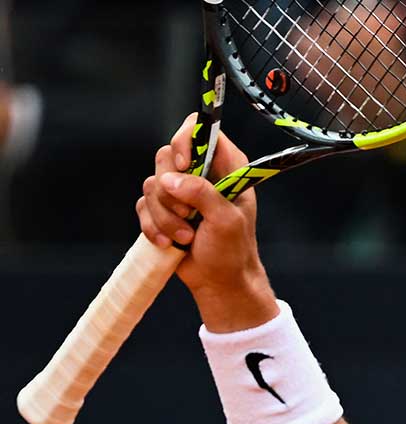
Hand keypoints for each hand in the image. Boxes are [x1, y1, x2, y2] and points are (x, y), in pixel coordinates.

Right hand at [137, 114, 277, 331]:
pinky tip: (170, 244)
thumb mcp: (226, 220)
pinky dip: (153, 227)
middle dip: (171, 191)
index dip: (186, 140)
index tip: (185, 164)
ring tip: (186, 237)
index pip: (199, 130)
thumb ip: (202, 194)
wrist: (219, 281)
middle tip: (189, 215)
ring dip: (165, 216)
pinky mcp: (161, 209)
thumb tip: (170, 180)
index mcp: (226, 166)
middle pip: (166, 156)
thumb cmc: (232, 250)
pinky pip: (142, 206)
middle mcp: (200, 173)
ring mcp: (179, 191)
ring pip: (151, 184)